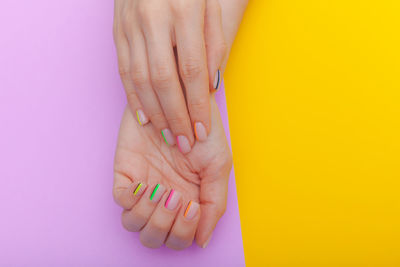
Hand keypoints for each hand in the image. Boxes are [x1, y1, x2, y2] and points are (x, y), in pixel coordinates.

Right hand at [113, 0, 225, 153]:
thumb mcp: (210, 9)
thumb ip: (214, 46)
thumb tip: (210, 87)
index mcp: (183, 12)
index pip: (191, 70)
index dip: (197, 104)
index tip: (202, 129)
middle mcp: (153, 20)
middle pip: (164, 80)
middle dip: (176, 116)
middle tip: (184, 142)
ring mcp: (131, 27)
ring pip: (140, 80)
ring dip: (155, 113)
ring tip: (167, 135)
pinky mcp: (117, 33)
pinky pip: (123, 71)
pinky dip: (133, 98)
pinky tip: (144, 118)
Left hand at [113, 96, 231, 248]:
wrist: (183, 101)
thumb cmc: (203, 131)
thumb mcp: (218, 166)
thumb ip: (215, 206)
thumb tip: (201, 241)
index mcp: (188, 203)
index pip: (180, 239)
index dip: (184, 232)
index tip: (192, 206)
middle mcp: (164, 201)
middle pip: (155, 238)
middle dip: (165, 226)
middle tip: (176, 197)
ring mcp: (144, 188)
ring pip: (134, 225)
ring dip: (149, 214)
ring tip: (162, 190)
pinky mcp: (127, 173)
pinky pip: (121, 201)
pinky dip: (132, 199)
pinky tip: (145, 184)